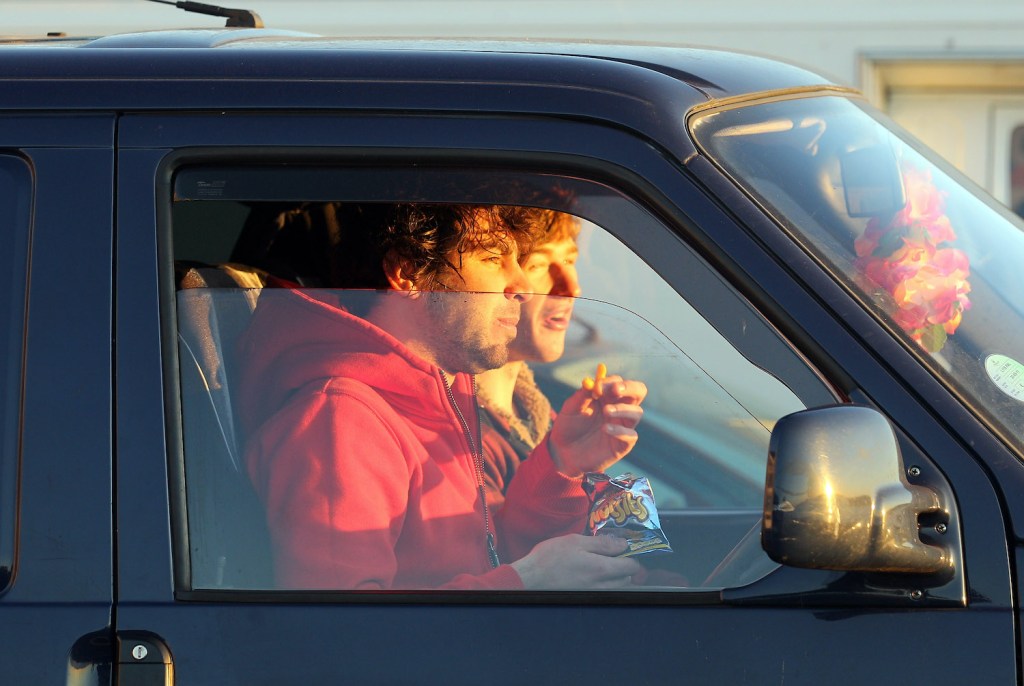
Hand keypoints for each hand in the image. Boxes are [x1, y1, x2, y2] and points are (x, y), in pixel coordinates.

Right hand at [510, 534, 641, 588]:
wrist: (530, 579)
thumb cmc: (550, 558)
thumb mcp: (576, 541)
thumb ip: (603, 543)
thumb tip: (623, 544)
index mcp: (602, 569)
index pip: (632, 566)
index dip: (631, 555)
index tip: (624, 547)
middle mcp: (602, 586)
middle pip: (627, 578)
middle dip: (624, 566)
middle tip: (612, 554)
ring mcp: (595, 595)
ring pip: (617, 587)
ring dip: (615, 576)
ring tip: (600, 564)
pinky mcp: (587, 599)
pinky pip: (605, 593)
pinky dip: (604, 585)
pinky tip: (590, 575)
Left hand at [549, 374, 645, 476]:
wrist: (564, 452)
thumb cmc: (569, 426)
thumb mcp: (571, 408)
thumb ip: (582, 395)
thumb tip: (592, 382)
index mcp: (608, 396)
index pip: (618, 382)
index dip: (610, 382)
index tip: (597, 387)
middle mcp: (619, 408)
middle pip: (639, 391)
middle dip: (630, 388)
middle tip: (616, 390)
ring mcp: (623, 426)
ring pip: (637, 412)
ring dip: (623, 409)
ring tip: (606, 411)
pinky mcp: (623, 444)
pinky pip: (631, 435)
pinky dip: (620, 430)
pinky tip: (605, 429)